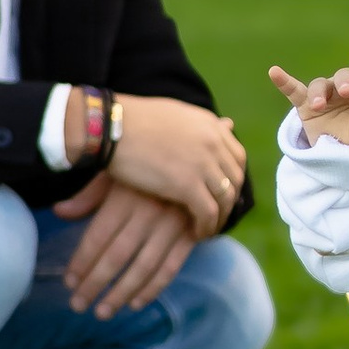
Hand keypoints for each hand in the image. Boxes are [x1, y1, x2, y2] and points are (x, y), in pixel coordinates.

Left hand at [54, 172, 197, 316]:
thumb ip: (89, 196)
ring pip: (143, 268)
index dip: (82, 262)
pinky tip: (135, 303)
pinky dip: (153, 288)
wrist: (196, 157)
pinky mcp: (191, 235)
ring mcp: (171, 226)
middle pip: (117, 257)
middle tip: (78, 305)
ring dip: (121, 293)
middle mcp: (147, 213)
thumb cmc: (146, 166)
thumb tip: (59, 212)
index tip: (69, 282)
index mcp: (124, 197)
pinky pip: (171, 267)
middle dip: (95, 284)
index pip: (97, 237)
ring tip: (102, 312)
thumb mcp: (115, 173)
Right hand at [108, 93, 245, 231]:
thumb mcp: (174, 114)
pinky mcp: (187, 185)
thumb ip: (198, 125)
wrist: (111, 126)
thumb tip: (224, 125)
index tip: (224, 193)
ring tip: (208, 229)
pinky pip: (208, 213)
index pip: (237, 157)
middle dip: (230, 200)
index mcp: (210, 125)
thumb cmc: (132, 120)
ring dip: (220, 218)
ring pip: (226, 199)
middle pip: (236, 179)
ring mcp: (202, 164)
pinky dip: (206, 227)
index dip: (233, 178)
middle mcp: (213, 142)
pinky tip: (196, 234)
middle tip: (218, 215)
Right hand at [270, 60, 348, 146]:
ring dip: (319, 93)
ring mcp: (325, 96)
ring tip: (319, 106)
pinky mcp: (306, 106)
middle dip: (344, 81)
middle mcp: (345, 87)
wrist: (347, 157)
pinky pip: (294, 91)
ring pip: (319, 85)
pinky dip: (284, 82)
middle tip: (347, 93)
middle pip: (343, 75)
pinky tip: (274, 72)